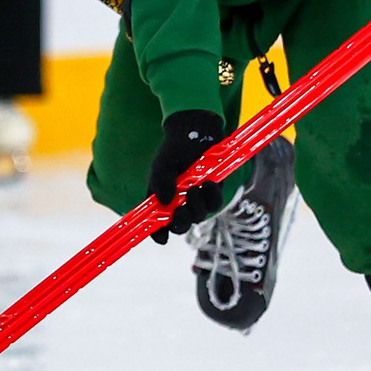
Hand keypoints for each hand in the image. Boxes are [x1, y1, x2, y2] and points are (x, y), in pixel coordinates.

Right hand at [144, 108, 227, 243]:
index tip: (161, 237)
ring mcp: (196, 200)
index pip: (156, 224)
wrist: (196, 133)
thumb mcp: (163, 164)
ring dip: (196, 205)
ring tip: (195, 187)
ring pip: (198, 217)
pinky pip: (214, 205)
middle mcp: (178, 204)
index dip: (157, 234)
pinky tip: (208, 183)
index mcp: (161, 200)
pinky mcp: (213, 194)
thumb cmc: (175, 149)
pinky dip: (211, 197)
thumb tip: (166, 201)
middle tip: (180, 211)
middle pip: (179, 226)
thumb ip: (161, 181)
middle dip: (180, 222)